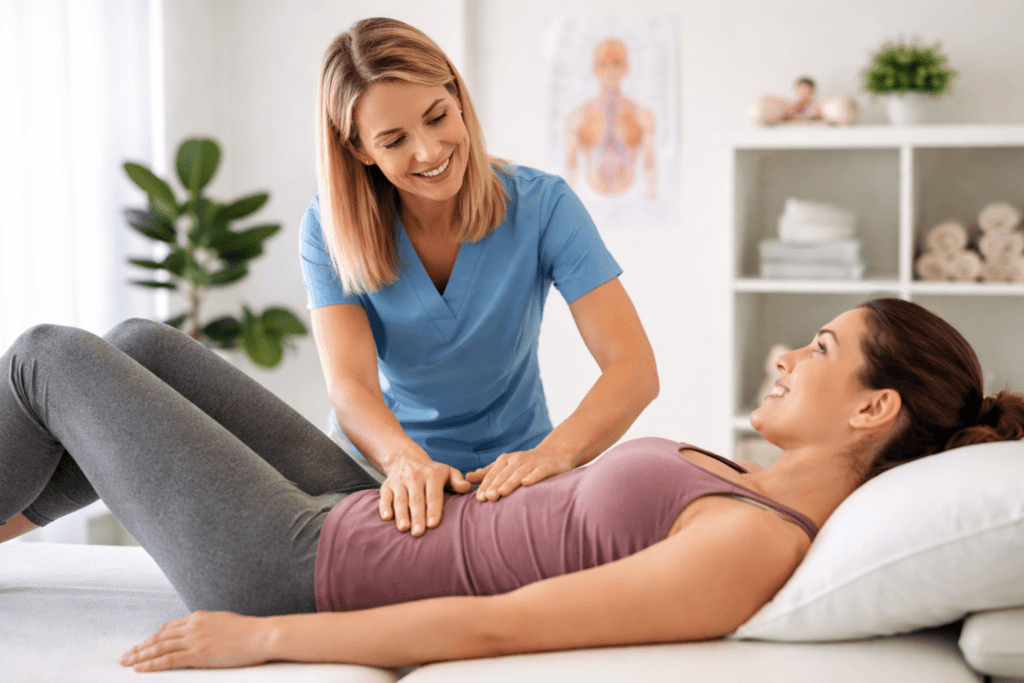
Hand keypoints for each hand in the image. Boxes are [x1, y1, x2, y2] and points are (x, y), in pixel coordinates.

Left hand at [121, 611, 269, 671]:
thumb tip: (204, 633)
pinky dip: (151, 664)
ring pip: (159, 648)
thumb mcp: (226, 623)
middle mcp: (193, 626)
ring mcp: (194, 640)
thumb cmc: (250, 632)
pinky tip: (140, 669)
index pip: (169, 627)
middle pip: (159, 637)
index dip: (153, 637)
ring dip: (140, 655)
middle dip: (140, 646)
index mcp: (200, 617)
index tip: (143, 644)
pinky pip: (168, 660)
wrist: (262, 635)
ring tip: (127, 662)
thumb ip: (210, 627)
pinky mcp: (197, 654)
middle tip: (125, 655)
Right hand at [380, 454, 470, 535]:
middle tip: (419, 532)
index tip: (433, 525)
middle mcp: (414, 477)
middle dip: (417, 517)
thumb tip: (467, 487)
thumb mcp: (447, 471)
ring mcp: (399, 481)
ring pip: (400, 499)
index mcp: (432, 475)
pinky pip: (384, 496)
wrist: (406, 458)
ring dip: (401, 514)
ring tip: (404, 529)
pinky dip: (384, 506)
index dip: (433, 510)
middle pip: (416, 500)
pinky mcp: (387, 485)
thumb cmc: (432, 472)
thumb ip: (457, 480)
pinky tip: (386, 518)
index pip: (433, 495)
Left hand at [466, 448, 572, 501]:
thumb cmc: (526, 464)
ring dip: (510, 483)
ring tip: (502, 493)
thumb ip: (488, 473)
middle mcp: (518, 459)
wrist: (555, 454)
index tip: (479, 498)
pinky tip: (526, 483)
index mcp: (506, 460)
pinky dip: (533, 476)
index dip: (485, 485)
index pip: (493, 474)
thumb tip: (467, 477)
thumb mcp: (506, 466)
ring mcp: (533, 462)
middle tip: (488, 498)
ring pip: (519, 473)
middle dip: (495, 485)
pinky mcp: (548, 466)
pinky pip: (540, 471)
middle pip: (504, 474)